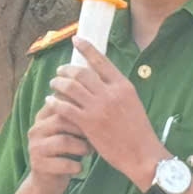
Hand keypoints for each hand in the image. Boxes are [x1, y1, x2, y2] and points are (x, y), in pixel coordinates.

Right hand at [24, 96, 90, 193]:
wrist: (46, 182)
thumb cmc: (63, 152)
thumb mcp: (67, 132)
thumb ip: (74, 116)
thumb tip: (98, 95)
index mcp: (42, 117)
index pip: (60, 103)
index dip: (80, 108)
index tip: (97, 114)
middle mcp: (36, 129)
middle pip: (62, 120)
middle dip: (83, 128)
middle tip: (97, 136)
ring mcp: (35, 147)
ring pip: (63, 141)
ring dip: (82, 147)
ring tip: (90, 151)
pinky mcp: (39, 165)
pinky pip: (63, 163)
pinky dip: (76, 165)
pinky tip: (80, 167)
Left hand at [43, 45, 163, 188]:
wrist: (142, 153)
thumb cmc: (138, 131)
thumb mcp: (133, 102)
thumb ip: (116, 90)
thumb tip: (101, 79)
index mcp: (123, 85)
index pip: (101, 61)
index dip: (87, 48)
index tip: (76, 40)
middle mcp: (110, 93)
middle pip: (81, 72)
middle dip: (66, 69)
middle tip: (60, 70)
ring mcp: (98, 108)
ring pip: (70, 87)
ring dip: (58, 83)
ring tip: (53, 83)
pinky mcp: (88, 123)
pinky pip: (65, 107)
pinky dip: (55, 102)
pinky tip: (50, 101)